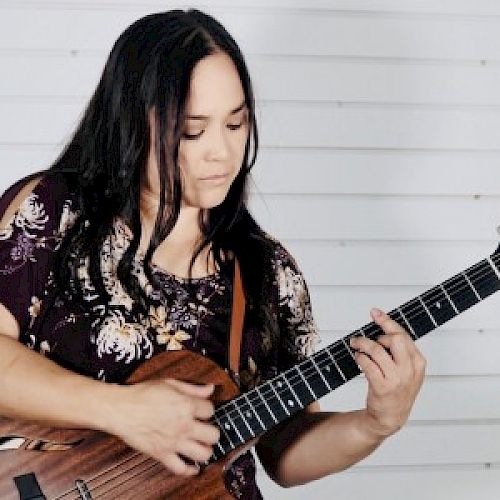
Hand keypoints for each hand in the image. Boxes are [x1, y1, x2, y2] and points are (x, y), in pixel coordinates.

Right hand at [103, 378, 219, 475]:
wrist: (121, 409)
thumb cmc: (142, 395)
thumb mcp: (170, 383)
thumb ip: (193, 388)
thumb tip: (209, 388)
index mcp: (186, 405)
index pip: (211, 410)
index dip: (207, 409)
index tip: (202, 410)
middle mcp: (184, 425)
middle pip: (213, 435)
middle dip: (212, 431)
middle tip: (206, 429)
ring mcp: (174, 442)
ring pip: (203, 454)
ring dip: (205, 450)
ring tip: (201, 445)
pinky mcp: (162, 454)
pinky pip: (181, 468)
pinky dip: (189, 470)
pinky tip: (193, 466)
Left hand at [349, 308, 425, 437]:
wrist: (390, 417)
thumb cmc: (397, 390)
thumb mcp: (407, 370)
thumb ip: (400, 351)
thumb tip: (384, 328)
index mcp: (418, 362)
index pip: (403, 335)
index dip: (387, 321)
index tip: (375, 313)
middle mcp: (409, 369)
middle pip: (395, 339)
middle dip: (378, 332)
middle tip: (366, 336)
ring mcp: (396, 379)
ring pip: (377, 350)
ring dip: (362, 344)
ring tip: (356, 344)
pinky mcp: (382, 387)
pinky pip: (368, 364)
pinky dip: (360, 357)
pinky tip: (358, 357)